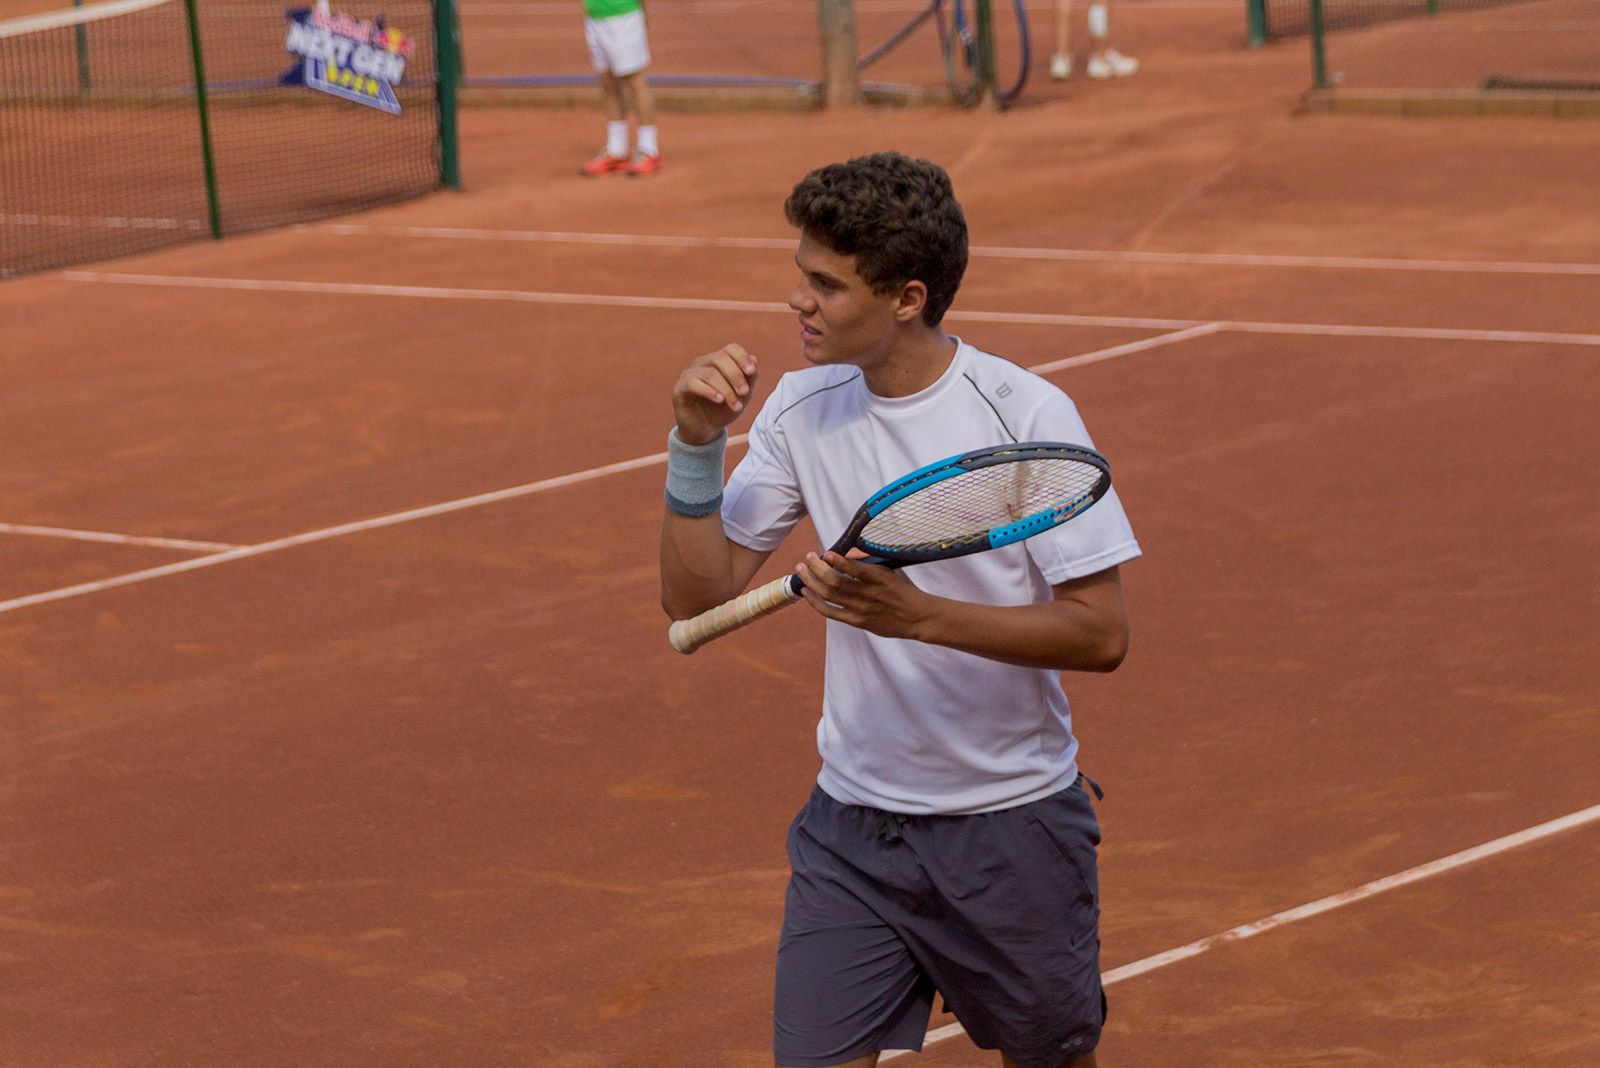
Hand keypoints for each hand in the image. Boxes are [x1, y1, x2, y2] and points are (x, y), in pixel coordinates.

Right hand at [671, 344, 757, 444]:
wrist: (706, 430)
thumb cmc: (723, 410)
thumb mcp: (742, 396)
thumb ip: (749, 378)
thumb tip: (754, 359)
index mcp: (719, 361)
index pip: (731, 349)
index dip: (742, 358)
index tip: (751, 372)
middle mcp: (703, 363)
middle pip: (720, 358)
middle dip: (735, 375)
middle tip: (745, 392)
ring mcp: (690, 374)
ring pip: (710, 373)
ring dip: (726, 390)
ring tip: (736, 406)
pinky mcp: (680, 388)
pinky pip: (694, 383)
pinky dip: (709, 391)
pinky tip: (719, 400)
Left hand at [793, 551, 932, 639]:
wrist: (917, 617)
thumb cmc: (903, 590)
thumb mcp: (889, 570)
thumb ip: (867, 563)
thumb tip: (846, 554)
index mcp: (879, 578)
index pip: (854, 569)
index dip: (837, 561)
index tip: (826, 553)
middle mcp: (868, 594)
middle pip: (834, 581)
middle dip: (816, 568)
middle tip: (808, 558)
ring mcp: (861, 609)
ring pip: (829, 595)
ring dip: (811, 581)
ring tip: (802, 571)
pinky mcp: (857, 622)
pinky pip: (831, 612)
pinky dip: (816, 602)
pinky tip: (806, 592)